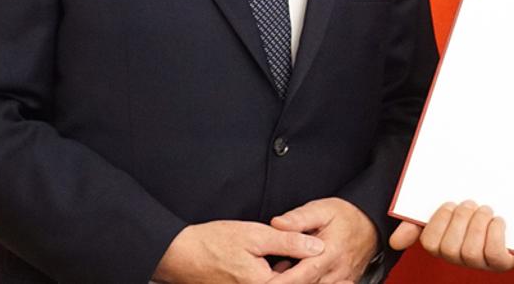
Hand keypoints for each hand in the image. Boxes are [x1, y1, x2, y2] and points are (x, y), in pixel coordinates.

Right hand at [152, 220, 322, 283]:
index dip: (318, 270)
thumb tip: (317, 246)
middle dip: (306, 274)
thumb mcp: (254, 235)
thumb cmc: (210, 244)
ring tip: (304, 262)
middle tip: (328, 266)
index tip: (335, 262)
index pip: (302, 280)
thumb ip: (288, 241)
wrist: (178, 255)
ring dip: (291, 274)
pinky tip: (278, 265)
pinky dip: (276, 278)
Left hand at [267, 197, 377, 283]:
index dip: (282, 282)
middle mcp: (336, 272)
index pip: (302, 275)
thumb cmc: (346, 216)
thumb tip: (276, 223)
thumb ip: (298, 218)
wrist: (371, 223)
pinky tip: (298, 279)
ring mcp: (341, 281)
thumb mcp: (321, 209)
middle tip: (267, 279)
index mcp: (329, 253)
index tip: (266, 282)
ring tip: (280, 277)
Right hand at [389, 200, 513, 272]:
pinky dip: (495, 232)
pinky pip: (494, 253)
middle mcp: (459, 259)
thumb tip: (395, 242)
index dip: (440, 221)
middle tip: (471, 204)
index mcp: (442, 245)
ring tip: (486, 210)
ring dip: (479, 223)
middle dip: (461, 220)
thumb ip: (416, 223)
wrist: (508, 216)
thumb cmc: (470, 214)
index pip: (430, 243)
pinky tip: (498, 221)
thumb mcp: (443, 212)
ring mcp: (481, 263)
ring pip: (471, 251)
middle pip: (449, 248)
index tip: (450, 204)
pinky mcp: (502, 263)